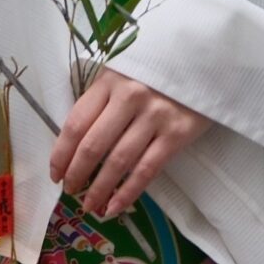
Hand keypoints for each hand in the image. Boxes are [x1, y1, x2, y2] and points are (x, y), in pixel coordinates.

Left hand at [50, 69, 210, 218]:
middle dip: (77, 175)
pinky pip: (146, 170)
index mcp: (110, 80)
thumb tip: (76, 144)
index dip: (61, 154)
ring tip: (90, 205)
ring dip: (99, 189)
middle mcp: (130, 97)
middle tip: (71, 191)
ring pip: (118, 162)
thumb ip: (102, 99)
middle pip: (93, 146)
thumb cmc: (159, 67)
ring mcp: (155, 116)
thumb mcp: (125, 72)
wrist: (208, 57)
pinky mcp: (177, 133)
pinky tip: (114, 207)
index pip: (76, 123)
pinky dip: (127, 193)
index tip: (56, 173)